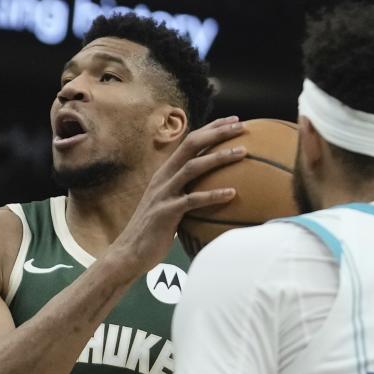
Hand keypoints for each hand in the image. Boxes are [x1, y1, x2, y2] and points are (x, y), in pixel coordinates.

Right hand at [111, 116, 245, 274]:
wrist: (129, 252)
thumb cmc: (154, 230)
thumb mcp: (169, 203)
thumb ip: (185, 191)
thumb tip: (212, 189)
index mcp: (165, 172)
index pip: (190, 141)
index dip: (212, 128)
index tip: (234, 121)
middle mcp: (163, 177)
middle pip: (191, 145)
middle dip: (217, 133)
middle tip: (242, 127)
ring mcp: (163, 194)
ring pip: (192, 167)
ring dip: (219, 158)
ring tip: (243, 153)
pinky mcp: (166, 213)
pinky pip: (192, 200)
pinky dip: (213, 195)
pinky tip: (232, 194)